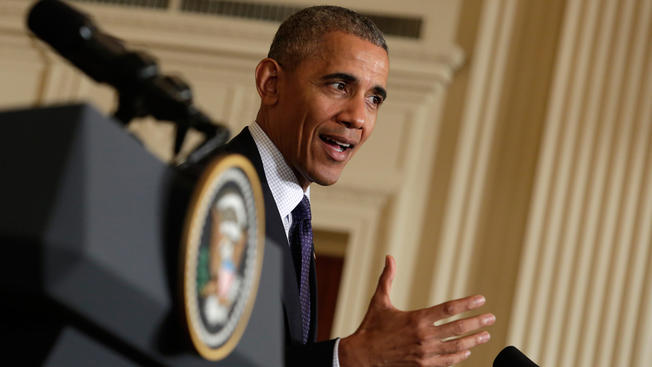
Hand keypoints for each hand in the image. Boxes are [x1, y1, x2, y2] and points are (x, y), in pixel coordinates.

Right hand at [338, 255, 494, 366]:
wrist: (363, 355)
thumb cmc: (371, 327)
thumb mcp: (379, 301)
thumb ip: (387, 278)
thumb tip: (389, 257)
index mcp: (416, 319)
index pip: (449, 309)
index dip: (467, 304)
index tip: (481, 299)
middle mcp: (424, 337)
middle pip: (458, 329)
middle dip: (477, 323)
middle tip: (490, 318)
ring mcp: (425, 353)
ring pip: (456, 347)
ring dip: (473, 340)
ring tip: (485, 335)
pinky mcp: (423, 365)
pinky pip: (447, 361)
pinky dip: (459, 356)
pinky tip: (466, 351)